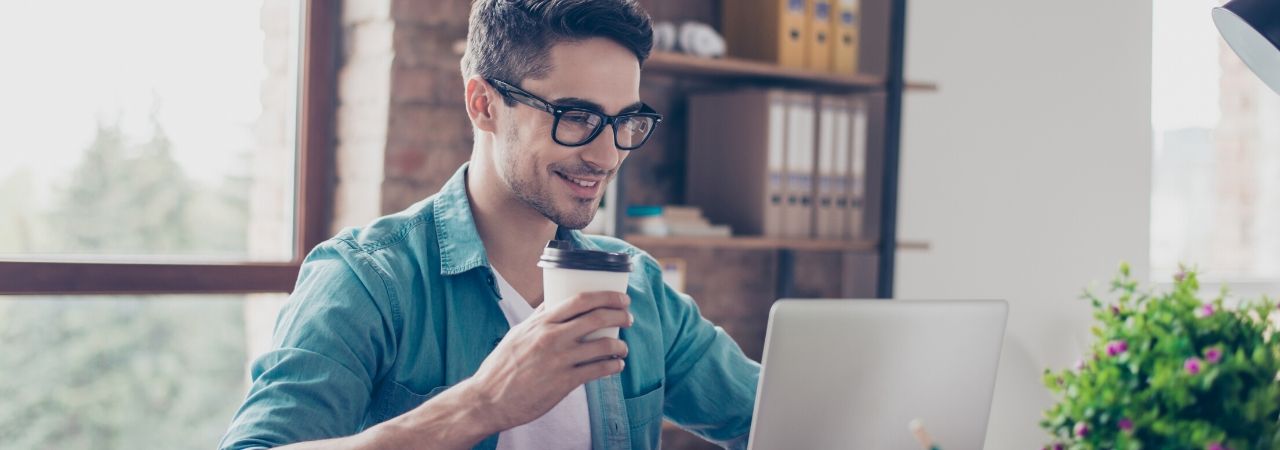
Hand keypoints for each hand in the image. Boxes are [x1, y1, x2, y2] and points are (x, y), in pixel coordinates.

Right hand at [457, 291, 632, 432]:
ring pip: (603, 345)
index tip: (620, 298)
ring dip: (620, 345)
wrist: (489, 399)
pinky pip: (598, 370)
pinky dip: (613, 366)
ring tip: (622, 347)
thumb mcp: (518, 333)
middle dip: (619, 315)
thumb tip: (552, 302)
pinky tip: (616, 366)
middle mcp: (552, 338)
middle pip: (597, 318)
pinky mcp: (564, 382)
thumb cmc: (502, 365)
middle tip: (628, 317)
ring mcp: (560, 360)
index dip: (606, 296)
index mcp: (541, 323)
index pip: (580, 300)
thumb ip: (538, 318)